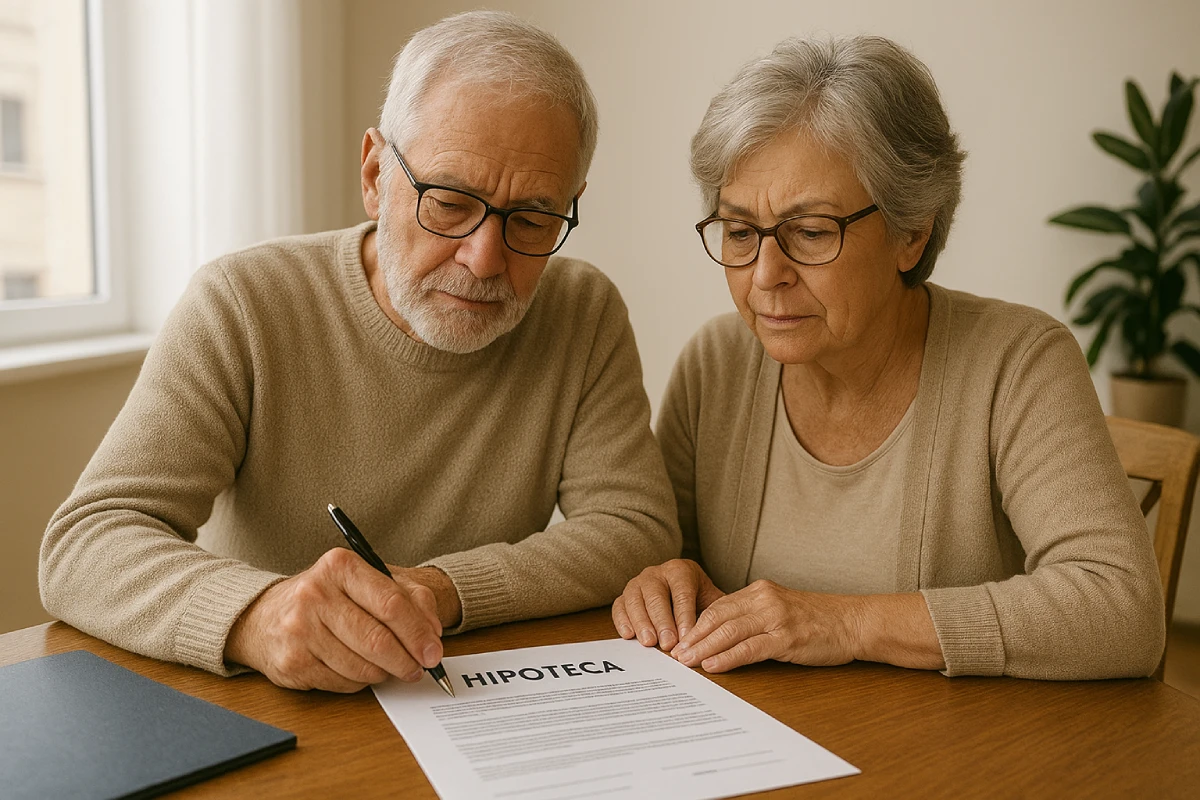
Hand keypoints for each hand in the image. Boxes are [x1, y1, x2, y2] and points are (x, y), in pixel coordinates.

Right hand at [225, 548, 444, 691]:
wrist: (265, 616)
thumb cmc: (328, 597)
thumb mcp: (369, 581)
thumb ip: (410, 598)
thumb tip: (433, 634)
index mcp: (340, 566)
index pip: (391, 604)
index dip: (418, 633)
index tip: (433, 651)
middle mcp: (315, 594)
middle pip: (378, 640)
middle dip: (407, 660)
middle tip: (419, 668)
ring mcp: (299, 630)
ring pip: (362, 667)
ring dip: (384, 673)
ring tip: (389, 666)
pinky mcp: (292, 662)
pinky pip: (343, 683)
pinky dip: (360, 682)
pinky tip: (359, 669)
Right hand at [611, 559, 724, 650]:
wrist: (683, 592)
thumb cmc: (698, 599)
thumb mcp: (711, 602)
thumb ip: (713, 615)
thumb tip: (715, 636)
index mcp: (680, 570)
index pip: (682, 593)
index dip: (684, 617)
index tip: (686, 638)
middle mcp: (656, 573)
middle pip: (656, 595)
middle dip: (662, 621)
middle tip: (667, 644)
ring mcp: (638, 583)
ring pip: (635, 599)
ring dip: (641, 622)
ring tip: (649, 642)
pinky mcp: (625, 595)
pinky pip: (619, 606)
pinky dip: (622, 620)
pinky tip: (629, 635)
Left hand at [670, 580, 859, 672]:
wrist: (854, 622)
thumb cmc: (818, 620)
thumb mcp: (780, 609)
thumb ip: (753, 616)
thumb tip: (722, 634)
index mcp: (759, 591)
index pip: (717, 607)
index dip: (694, 624)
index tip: (679, 640)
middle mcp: (764, 599)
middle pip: (717, 617)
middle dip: (692, 637)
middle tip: (674, 655)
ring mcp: (776, 617)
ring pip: (729, 632)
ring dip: (703, 648)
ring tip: (686, 662)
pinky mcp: (787, 638)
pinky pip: (750, 648)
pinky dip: (728, 657)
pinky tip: (713, 666)